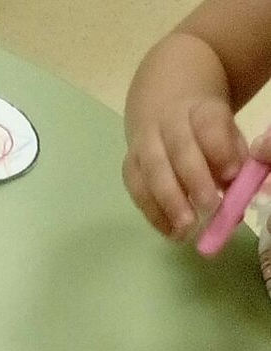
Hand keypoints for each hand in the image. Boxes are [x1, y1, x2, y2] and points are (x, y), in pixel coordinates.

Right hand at [123, 97, 246, 237]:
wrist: (161, 104)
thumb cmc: (201, 128)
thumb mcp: (224, 130)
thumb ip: (232, 156)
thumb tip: (236, 191)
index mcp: (199, 109)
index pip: (208, 124)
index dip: (219, 149)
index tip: (231, 175)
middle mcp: (168, 122)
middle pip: (179, 149)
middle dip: (194, 181)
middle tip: (209, 209)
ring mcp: (144, 143)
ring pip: (153, 171)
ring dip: (169, 203)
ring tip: (185, 230)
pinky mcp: (130, 165)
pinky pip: (137, 190)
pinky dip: (153, 213)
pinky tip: (169, 231)